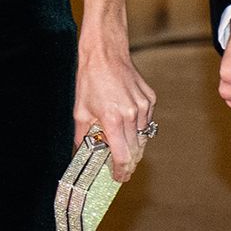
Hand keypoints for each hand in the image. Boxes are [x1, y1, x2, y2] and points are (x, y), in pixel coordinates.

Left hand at [74, 39, 155, 182]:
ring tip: (123, 148)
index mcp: (113, 119)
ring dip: (134, 146)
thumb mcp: (80, 111)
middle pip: (136, 150)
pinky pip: (147, 121)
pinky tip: (128, 124)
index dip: (122, 172)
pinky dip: (139, 127)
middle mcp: (132, 114)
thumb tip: (82, 153)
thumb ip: (83, 136)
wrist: (105, 52)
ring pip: (143, 137)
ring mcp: (144, 105)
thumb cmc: (91, 79)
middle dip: (128, 162)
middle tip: (121, 169)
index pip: (123, 157)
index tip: (119, 178)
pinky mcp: (150, 98)